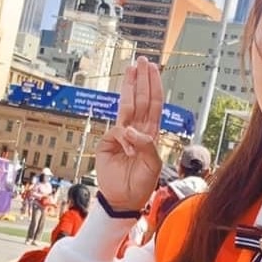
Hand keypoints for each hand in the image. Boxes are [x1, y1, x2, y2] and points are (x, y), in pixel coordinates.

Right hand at [96, 57, 162, 210]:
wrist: (124, 199)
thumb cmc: (141, 184)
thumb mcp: (153, 165)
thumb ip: (146, 145)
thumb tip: (131, 130)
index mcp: (151, 133)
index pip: (154, 104)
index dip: (153, 86)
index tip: (153, 70)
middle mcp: (137, 130)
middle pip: (140, 99)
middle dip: (141, 80)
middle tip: (141, 61)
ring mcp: (122, 135)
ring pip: (127, 107)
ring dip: (130, 87)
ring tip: (131, 69)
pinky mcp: (108, 142)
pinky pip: (117, 132)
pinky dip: (124, 137)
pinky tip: (128, 147)